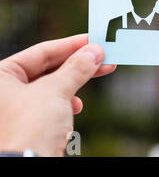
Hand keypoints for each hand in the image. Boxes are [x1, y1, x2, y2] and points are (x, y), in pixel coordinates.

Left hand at [0, 34, 115, 155]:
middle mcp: (6, 91)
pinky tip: (77, 106)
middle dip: (78, 63)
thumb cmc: (29, 128)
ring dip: (77, 81)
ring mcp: (18, 108)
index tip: (92, 40)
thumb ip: (76, 68)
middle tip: (102, 56)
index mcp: (1, 76)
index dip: (70, 45)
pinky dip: (68, 101)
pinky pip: (53, 104)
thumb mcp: (55, 90)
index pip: (41, 52)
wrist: (28, 167)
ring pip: (54, 85)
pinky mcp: (30, 124)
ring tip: (98, 74)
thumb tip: (94, 52)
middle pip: (49, 68)